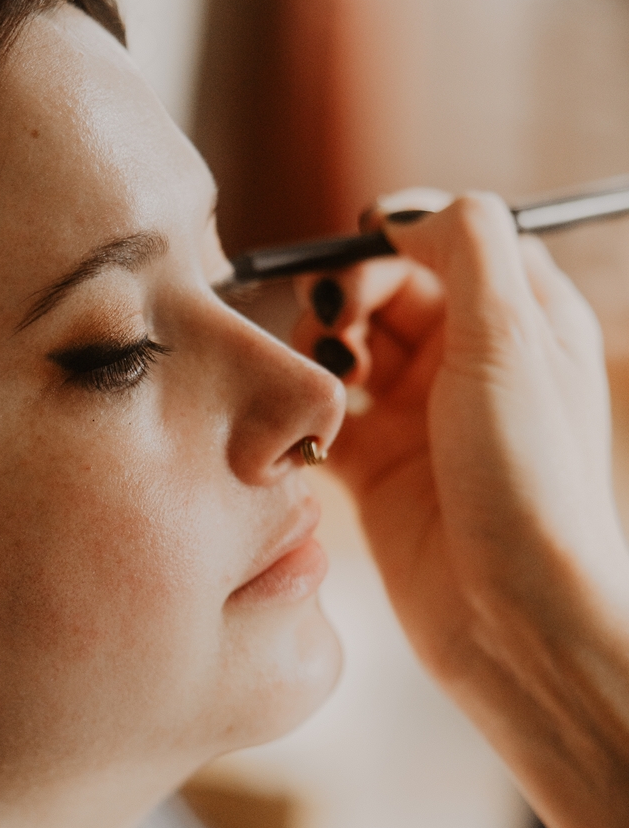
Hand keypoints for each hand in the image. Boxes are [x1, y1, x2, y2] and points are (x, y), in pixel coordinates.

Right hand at [291, 190, 624, 694]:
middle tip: (330, 323)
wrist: (513, 619)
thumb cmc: (529, 480)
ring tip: (320, 379)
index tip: (358, 254)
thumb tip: (400, 208)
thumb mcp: (511, 337)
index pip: (447, 242)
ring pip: (349, 353)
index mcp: (524, 321)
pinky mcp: (378, 478)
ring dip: (321, 352)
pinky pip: (323, 423)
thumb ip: (465, 245)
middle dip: (347, 294)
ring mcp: (422, 423)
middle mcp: (472, 366)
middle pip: (388, 291)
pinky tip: (297, 426)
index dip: (396, 240)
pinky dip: (302, 414)